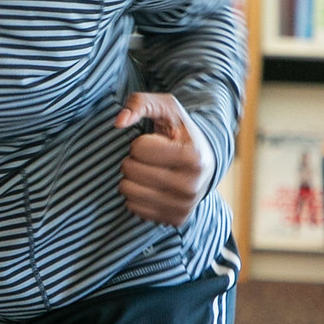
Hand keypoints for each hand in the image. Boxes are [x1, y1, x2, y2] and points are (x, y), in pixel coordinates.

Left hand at [113, 92, 213, 226]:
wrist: (205, 162)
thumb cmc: (179, 131)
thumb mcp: (165, 107)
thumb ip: (139, 103)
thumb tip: (119, 121)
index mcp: (193, 157)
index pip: (138, 148)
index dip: (140, 142)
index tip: (156, 142)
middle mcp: (191, 186)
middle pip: (130, 170)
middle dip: (133, 159)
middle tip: (150, 158)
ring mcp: (183, 206)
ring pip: (128, 191)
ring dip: (131, 178)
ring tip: (149, 170)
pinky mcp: (174, 220)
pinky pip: (133, 208)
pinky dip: (136, 195)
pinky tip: (152, 186)